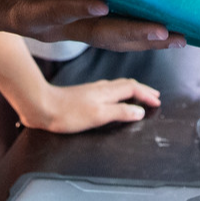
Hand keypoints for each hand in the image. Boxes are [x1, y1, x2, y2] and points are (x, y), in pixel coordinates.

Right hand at [0, 0, 181, 50]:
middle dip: (130, 33)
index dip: (75, 8)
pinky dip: (142, 34)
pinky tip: (171, 32)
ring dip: (146, 39)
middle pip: (96, 34)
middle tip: (163, 31)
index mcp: (28, 14)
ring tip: (180, 37)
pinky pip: (115, 33)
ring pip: (112, 38)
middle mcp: (55, 28)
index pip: (53, 12)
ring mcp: (71, 29)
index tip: (101, 3)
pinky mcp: (81, 25)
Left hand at [20, 77, 160, 132]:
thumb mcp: (98, 115)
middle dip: (143, 90)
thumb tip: (140, 111)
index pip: (133, 88)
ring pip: (117, 87)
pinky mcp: (83, 95)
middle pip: (127, 85)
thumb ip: (120, 112)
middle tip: (154, 96)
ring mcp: (91, 90)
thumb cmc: (68, 113)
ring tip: (139, 97)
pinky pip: (108, 91)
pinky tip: (113, 99)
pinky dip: (118, 94)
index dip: (147, 94)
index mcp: (107, 91)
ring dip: (132, 91)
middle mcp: (101, 87)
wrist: (42, 107)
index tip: (157, 101)